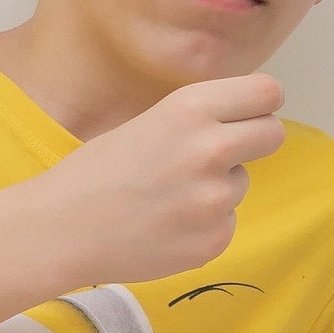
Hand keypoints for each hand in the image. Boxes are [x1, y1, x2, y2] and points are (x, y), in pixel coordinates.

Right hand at [0, 74, 285, 332]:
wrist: (60, 230)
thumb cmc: (96, 171)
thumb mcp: (149, 121)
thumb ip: (200, 117)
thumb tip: (246, 117)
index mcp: (190, 109)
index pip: (268, 93)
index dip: (260, 103)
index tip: (252, 112)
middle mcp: (210, 149)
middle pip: (273, 134)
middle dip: (255, 140)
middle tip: (221, 153)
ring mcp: (215, 199)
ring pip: (243, 183)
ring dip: (218, 187)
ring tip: (168, 197)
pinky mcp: (215, 239)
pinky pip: (227, 221)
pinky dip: (205, 224)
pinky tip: (166, 225)